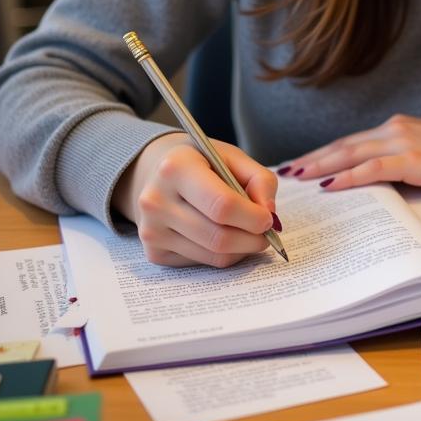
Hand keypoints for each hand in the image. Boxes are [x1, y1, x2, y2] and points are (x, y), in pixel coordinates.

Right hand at [114, 133, 278, 267]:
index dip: (252, 217)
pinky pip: (202, 263)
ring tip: (250, 234)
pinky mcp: (154, 253)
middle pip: (218, 236)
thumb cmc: (201, 163)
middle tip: (267, 234)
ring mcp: (152, 230)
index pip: (222, 205)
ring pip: (213, 255)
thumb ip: (260, 180)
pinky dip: (223, 255)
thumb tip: (269, 214)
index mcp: (176, 168)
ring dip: (241, 249)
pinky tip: (224, 236)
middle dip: (252, 239)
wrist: (156, 172)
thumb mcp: (232, 157)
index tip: (269, 219)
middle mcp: (156, 201)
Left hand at [283, 115, 420, 195]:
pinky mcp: (413, 159)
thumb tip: (379, 184)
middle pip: (344, 145)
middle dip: (313, 158)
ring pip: (351, 153)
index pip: (352, 141)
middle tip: (287, 171)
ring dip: (321, 166)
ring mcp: (403, 142)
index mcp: (398, 127)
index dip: (324, 152)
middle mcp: (395, 129)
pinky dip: (348, 177)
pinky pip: (372, 169)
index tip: (302, 163)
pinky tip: (330, 186)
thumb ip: (403, 162)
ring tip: (298, 177)